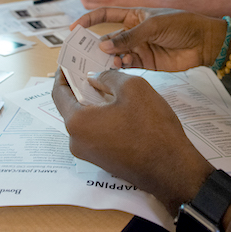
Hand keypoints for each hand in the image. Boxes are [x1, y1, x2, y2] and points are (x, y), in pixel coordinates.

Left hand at [52, 68, 213, 214]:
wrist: (171, 169)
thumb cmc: (151, 127)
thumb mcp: (133, 88)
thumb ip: (108, 77)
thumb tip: (95, 78)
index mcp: (77, 122)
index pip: (59, 93)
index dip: (63, 75)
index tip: (69, 62)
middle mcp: (77, 141)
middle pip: (71, 107)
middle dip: (81, 87)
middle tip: (92, 69)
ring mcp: (89, 154)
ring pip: (86, 121)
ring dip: (94, 103)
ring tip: (109, 86)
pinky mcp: (103, 160)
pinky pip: (96, 132)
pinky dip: (102, 117)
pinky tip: (118, 107)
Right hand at [75, 7, 226, 70]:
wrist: (205, 42)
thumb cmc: (181, 24)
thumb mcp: (153, 25)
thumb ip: (128, 37)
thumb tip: (103, 47)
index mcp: (133, 15)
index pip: (105, 16)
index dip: (89, 21)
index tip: (73, 29)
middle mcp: (133, 32)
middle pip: (107, 39)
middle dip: (94, 45)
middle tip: (80, 55)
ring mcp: (138, 48)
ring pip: (115, 54)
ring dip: (106, 59)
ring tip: (101, 63)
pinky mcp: (145, 63)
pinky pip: (126, 65)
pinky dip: (118, 67)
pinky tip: (114, 68)